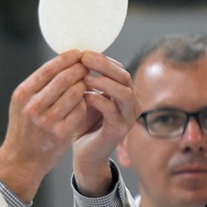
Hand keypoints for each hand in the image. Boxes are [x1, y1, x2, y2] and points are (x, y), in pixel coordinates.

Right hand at [0, 50, 89, 201]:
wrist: (21, 160)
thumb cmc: (24, 128)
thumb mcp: (22, 104)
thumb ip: (38, 85)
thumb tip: (62, 61)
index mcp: (23, 94)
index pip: (49, 68)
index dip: (67, 58)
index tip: (78, 53)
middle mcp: (33, 106)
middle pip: (64, 78)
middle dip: (80, 69)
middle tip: (88, 66)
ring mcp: (47, 121)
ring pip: (75, 92)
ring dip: (84, 85)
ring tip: (86, 84)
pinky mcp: (61, 133)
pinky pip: (80, 110)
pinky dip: (84, 103)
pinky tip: (83, 103)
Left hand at [72, 51, 139, 196]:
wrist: (84, 153)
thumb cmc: (83, 123)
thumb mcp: (84, 96)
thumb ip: (85, 79)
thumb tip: (75, 55)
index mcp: (124, 92)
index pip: (118, 68)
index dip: (102, 59)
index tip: (82, 52)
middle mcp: (131, 103)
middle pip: (124, 76)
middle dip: (104, 65)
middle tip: (84, 58)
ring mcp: (128, 118)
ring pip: (124, 93)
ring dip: (104, 82)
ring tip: (84, 77)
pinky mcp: (119, 131)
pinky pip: (112, 111)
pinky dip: (98, 100)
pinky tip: (83, 96)